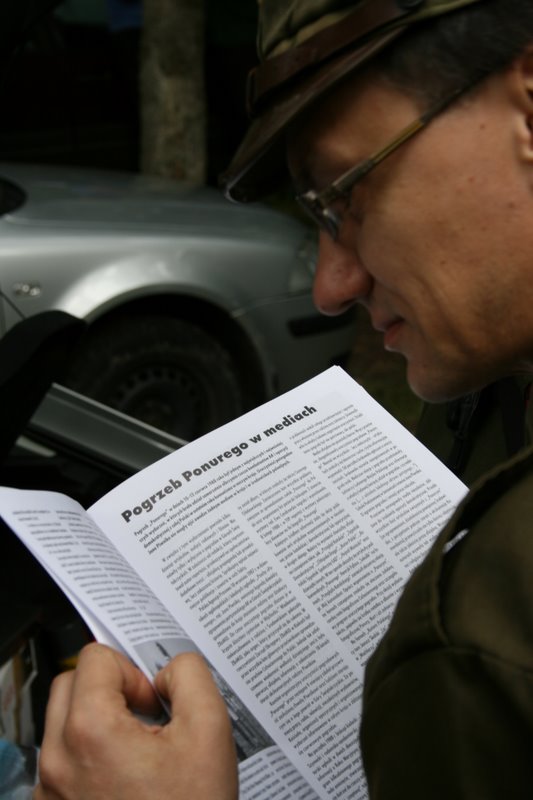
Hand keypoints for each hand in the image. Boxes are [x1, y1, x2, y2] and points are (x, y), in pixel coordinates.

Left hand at [34, 643, 237, 799]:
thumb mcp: (209, 731)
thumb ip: (190, 677)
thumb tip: (169, 670)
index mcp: (89, 732)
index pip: (95, 658)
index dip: (132, 672)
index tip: (152, 703)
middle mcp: (58, 761)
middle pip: (70, 684)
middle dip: (108, 689)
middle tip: (144, 718)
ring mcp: (50, 791)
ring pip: (62, 723)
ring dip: (97, 722)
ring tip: (138, 752)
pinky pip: (62, 762)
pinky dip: (88, 756)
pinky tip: (125, 780)